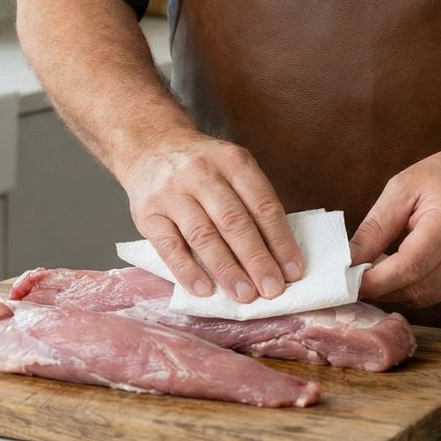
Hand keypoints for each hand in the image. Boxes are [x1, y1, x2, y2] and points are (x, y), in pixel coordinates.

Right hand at [119, 130, 304, 302]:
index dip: (280, 240)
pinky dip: (188, 271)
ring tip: (244, 295)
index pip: (262, 204)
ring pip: (203, 235)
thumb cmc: (200, 167)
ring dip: (227, 270)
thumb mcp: (230, 167)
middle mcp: (201, 173)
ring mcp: (172, 193)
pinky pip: (169, 247)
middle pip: (234, 221)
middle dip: (257, 260)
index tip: (292, 271)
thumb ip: (250, 202)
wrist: (150, 146)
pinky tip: (204, 289)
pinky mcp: (148, 213)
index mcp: (231, 161)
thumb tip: (276, 255)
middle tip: (272, 289)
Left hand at [349, 143, 440, 307]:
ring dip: (394, 291)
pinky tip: (396, 274)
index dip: (375, 281)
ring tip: (371, 273)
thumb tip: (349, 258)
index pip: (409, 267)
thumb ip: (375, 227)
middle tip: (351, 279)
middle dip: (379, 289)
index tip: (347, 281)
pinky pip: (436, 294)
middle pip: (415, 288)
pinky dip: (411, 289)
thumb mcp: (402, 188)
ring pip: (424, 297)